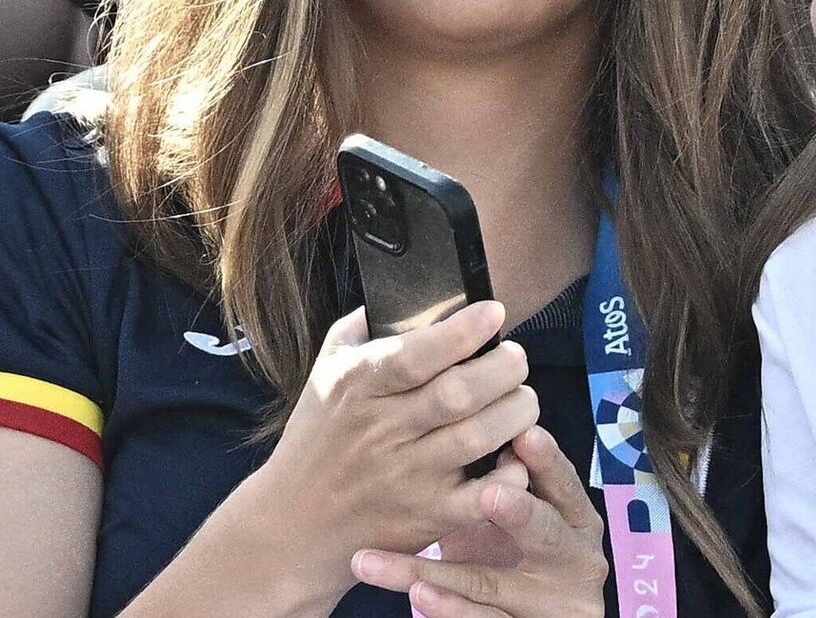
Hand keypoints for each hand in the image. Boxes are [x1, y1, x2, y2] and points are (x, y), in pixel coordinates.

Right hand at [245, 302, 541, 596]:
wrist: (295, 523)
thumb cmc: (320, 437)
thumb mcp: (327, 372)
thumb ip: (364, 327)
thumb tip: (411, 292)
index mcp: (356, 386)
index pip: (415, 354)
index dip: (464, 331)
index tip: (494, 313)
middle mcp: (380, 431)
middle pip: (460, 393)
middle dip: (505, 367)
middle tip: (515, 358)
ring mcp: (405, 477)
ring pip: (479, 437)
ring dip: (516, 411)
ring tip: (520, 397)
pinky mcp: (426, 516)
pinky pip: (483, 496)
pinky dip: (511, 472)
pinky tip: (514, 453)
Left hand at [350, 426, 608, 617]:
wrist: (536, 617)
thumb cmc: (516, 551)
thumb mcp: (520, 515)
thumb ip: (508, 477)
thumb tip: (471, 409)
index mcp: (577, 520)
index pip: (565, 485)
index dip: (549, 462)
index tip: (527, 434)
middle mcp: (576, 561)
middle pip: (547, 536)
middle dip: (521, 513)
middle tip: (491, 494)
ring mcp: (553, 606)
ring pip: (492, 588)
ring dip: (444, 575)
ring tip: (412, 568)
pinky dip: (449, 612)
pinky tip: (418, 599)